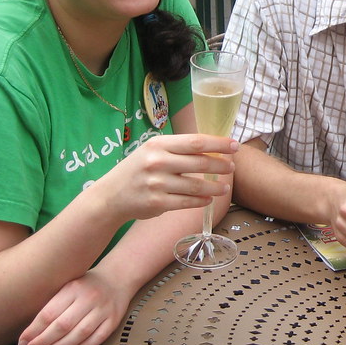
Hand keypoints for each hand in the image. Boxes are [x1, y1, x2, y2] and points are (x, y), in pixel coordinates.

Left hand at [18, 268, 128, 344]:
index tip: (23, 342)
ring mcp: (103, 309)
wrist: (118, 277)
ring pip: (80, 334)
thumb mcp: (68, 286)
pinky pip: (97, 338)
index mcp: (73, 288)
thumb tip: (32, 331)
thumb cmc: (86, 285)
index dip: (34, 330)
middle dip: (43, 341)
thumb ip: (54, 304)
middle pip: (63, 325)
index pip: (49, 313)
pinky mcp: (114, 319)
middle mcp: (89, 298)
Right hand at [93, 134, 238, 222]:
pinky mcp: (157, 203)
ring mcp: (157, 183)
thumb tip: (212, 149)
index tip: (234, 145)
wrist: (110, 196)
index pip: (196, 142)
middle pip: (200, 163)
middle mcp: (158, 162)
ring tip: (224, 187)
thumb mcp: (152, 151)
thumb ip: (177, 149)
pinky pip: (187, 202)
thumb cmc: (137, 170)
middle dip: (221, 165)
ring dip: (215, 187)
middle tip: (232, 167)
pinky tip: (208, 199)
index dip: (218, 144)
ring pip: (197, 185)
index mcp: (158, 144)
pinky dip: (201, 201)